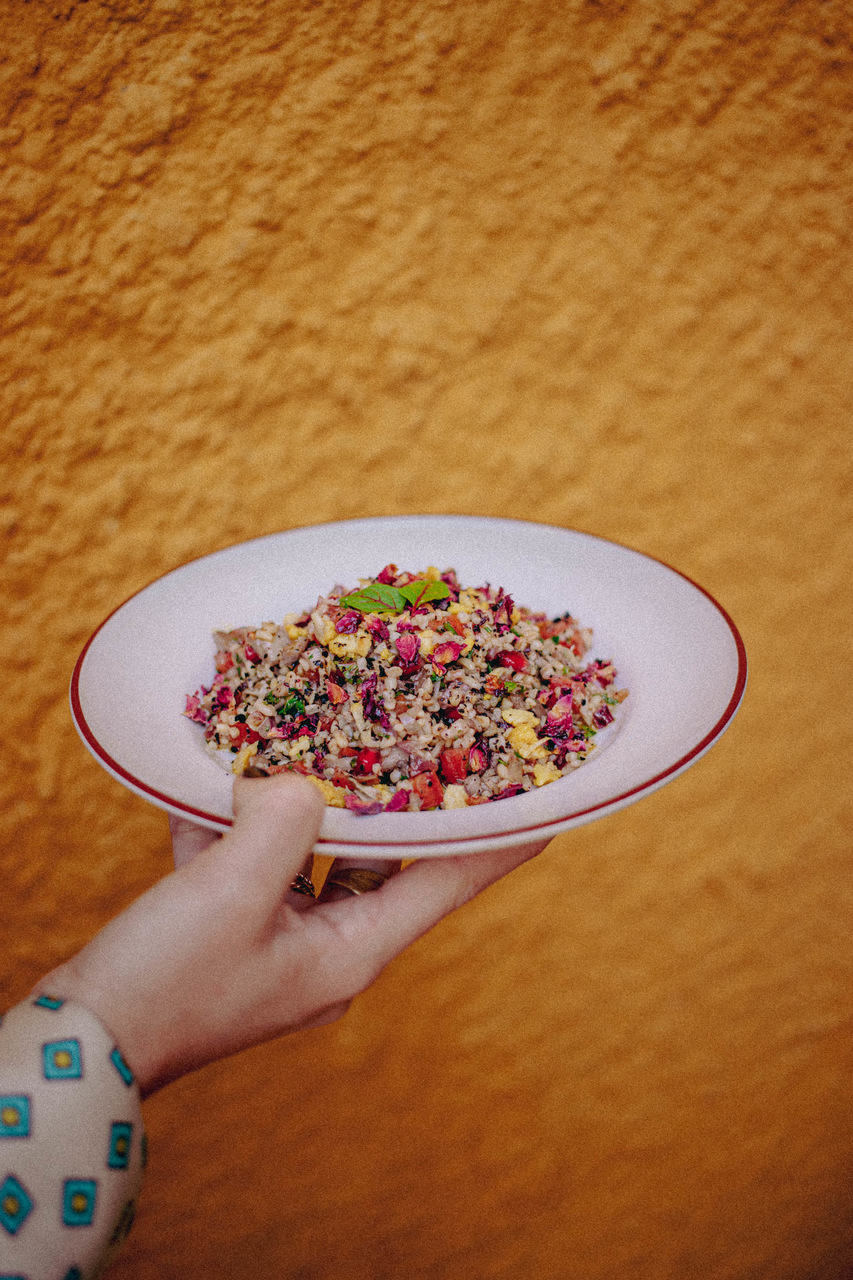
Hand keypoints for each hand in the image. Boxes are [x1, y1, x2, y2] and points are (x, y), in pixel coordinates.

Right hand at [34, 775, 546, 1096]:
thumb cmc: (164, 983)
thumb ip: (285, 822)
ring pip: (318, 856)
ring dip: (310, 805)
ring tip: (323, 745)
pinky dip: (244, 826)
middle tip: (430, 741)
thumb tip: (299, 784)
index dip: (499, 842)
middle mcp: (330, 948)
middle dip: (397, 800)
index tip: (549, 806)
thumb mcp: (230, 891)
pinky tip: (224, 782)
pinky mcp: (236, 931)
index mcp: (352, 951)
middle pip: (386, 861)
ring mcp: (283, 941)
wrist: (81, 1044)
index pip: (448, 883)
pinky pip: (258, 865)